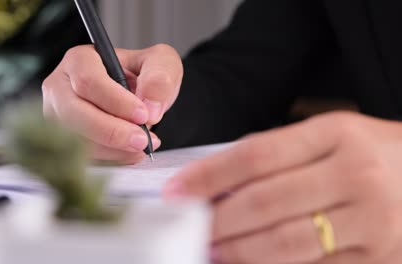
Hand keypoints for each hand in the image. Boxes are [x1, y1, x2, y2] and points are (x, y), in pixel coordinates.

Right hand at [42, 44, 182, 163]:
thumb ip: (160, 79)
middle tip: (142, 140)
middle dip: (111, 131)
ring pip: (76, 139)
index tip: (143, 115)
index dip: (116, 102)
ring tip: (143, 145)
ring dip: (113, 149)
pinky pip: (83, 156)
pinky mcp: (64, 140)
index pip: (89, 81)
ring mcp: (57, 116)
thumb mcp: (161, 63)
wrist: (139, 95)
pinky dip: (110, 159)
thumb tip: (151, 110)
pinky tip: (131, 152)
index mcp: (80, 60)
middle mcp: (60, 87)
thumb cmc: (144, 74)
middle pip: (74, 113)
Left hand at [164, 112, 401, 263]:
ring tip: (213, 249)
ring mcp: (373, 220)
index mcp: (337, 133)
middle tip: (189, 227)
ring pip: (284, 243)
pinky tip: (249, 262)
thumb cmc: (372, 154)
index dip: (208, 176)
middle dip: (216, 220)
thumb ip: (277, 155)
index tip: (176, 191)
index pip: (255, 155)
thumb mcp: (331, 136)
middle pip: (263, 202)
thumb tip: (219, 184)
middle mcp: (356, 174)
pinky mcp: (380, 258)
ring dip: (237, 250)